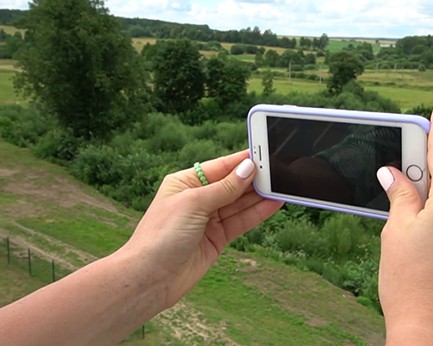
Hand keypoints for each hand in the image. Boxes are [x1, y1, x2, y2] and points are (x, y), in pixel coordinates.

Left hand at [120, 150, 282, 308]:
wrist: (150, 278)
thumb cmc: (160, 236)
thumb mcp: (194, 204)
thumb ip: (224, 188)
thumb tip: (247, 169)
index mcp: (186, 182)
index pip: (220, 166)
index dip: (242, 160)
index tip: (264, 153)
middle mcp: (198, 199)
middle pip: (232, 184)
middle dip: (254, 179)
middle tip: (279, 171)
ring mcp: (208, 219)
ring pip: (240, 203)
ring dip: (259, 196)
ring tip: (282, 187)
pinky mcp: (217, 238)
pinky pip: (241, 221)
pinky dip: (257, 213)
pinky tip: (273, 204)